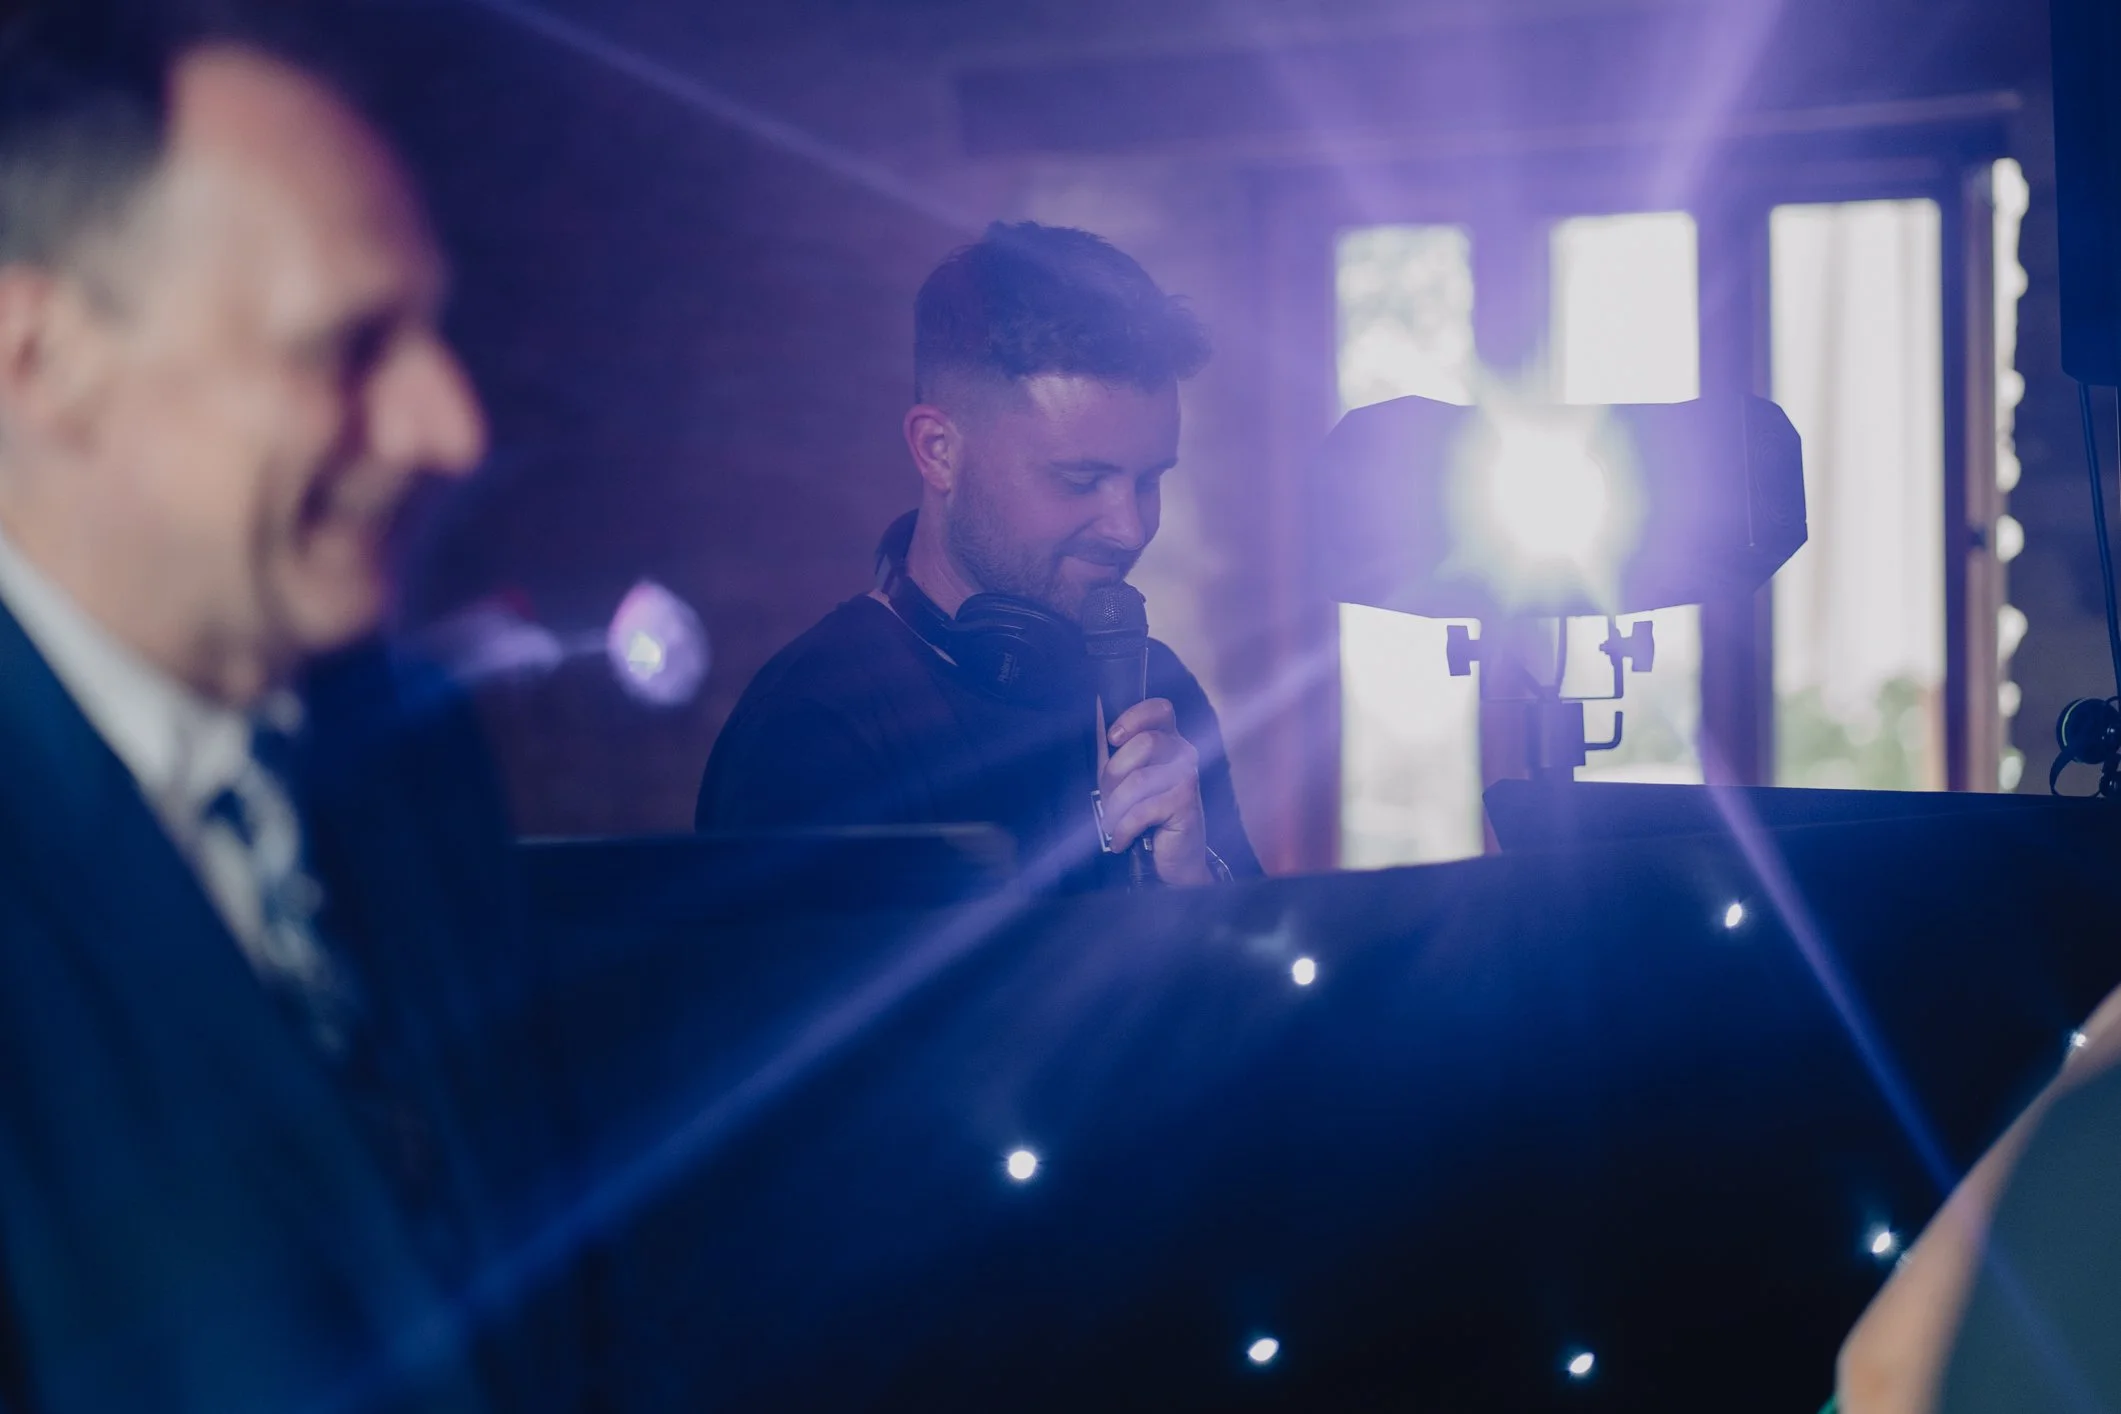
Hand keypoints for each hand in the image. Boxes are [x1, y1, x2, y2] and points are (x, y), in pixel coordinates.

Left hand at [1100, 697, 1212, 885]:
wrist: (1173, 859)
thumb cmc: (1145, 815)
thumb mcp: (1125, 780)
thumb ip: (1115, 751)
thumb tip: (1096, 713)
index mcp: (1168, 740)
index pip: (1160, 709)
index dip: (1134, 717)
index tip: (1113, 738)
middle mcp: (1183, 753)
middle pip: (1144, 743)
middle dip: (1115, 773)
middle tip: (1108, 798)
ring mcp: (1188, 777)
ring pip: (1139, 780)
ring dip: (1116, 807)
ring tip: (1111, 824)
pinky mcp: (1186, 804)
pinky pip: (1142, 810)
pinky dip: (1123, 829)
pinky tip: (1120, 840)